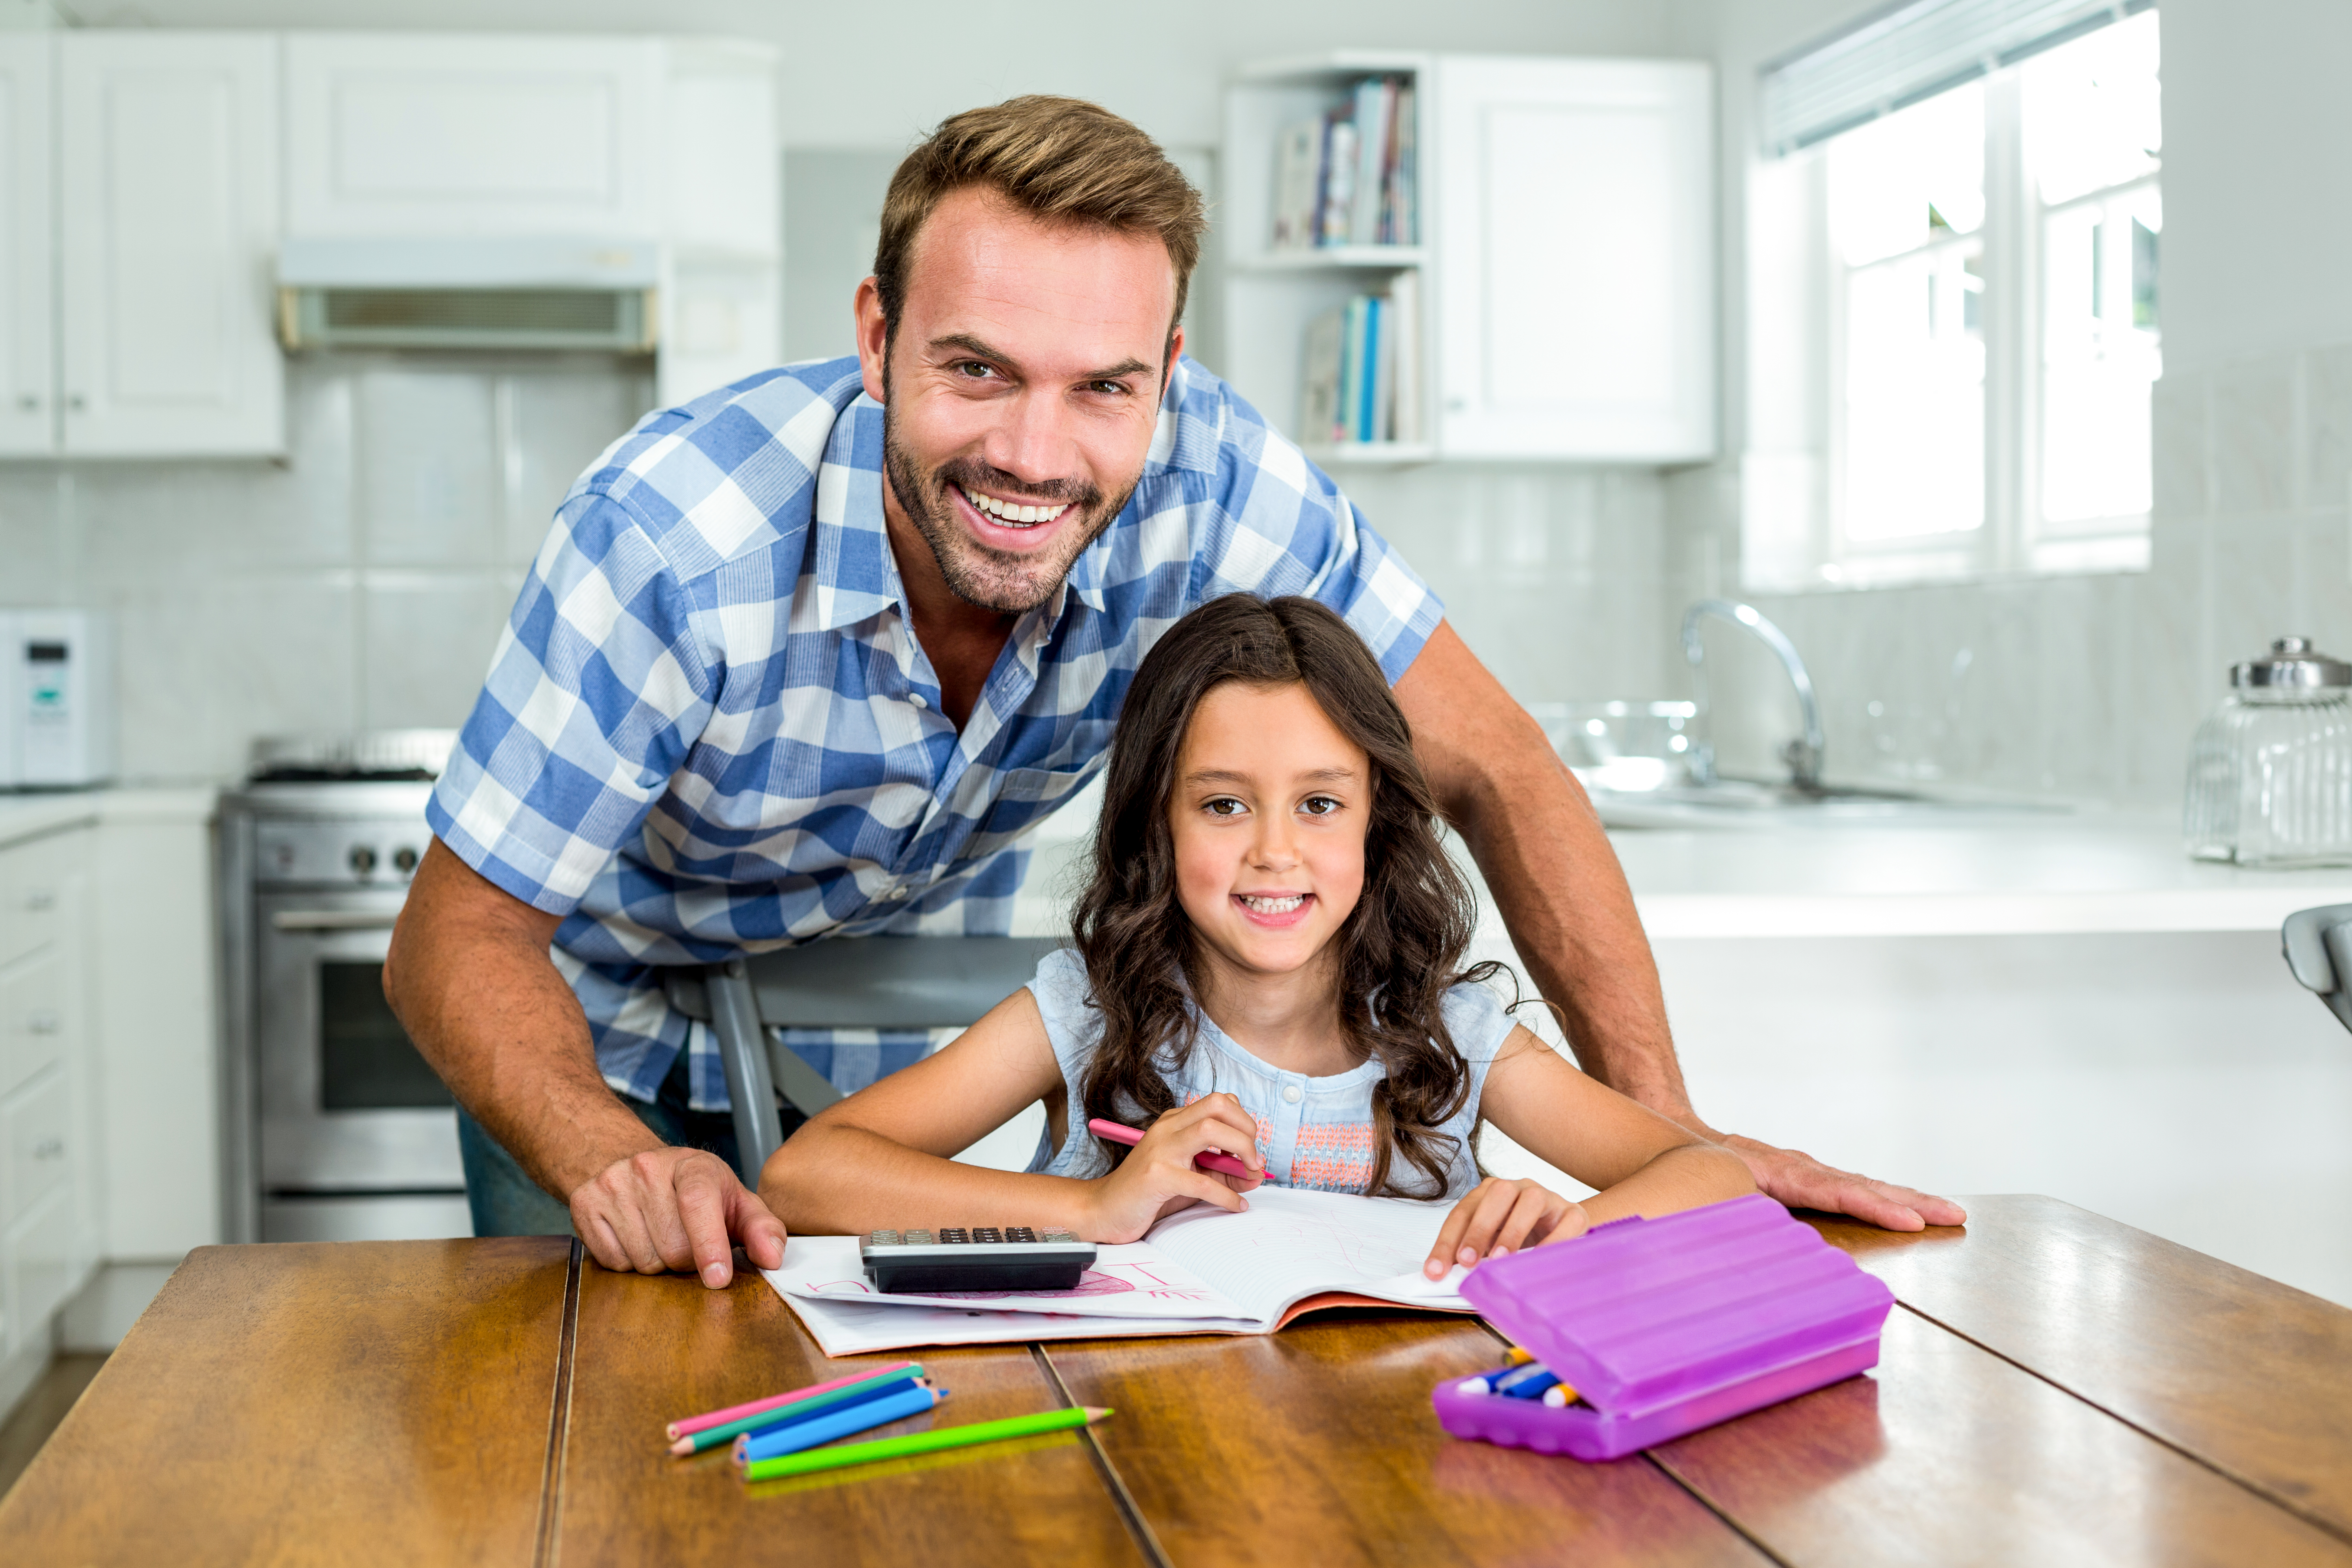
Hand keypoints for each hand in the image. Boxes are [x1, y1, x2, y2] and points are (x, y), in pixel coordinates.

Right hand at [569, 1146, 787, 1286]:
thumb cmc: (693, 1190)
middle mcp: (648, 1168)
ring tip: (661, 1236)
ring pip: (643, 1260)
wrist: (632, 1164)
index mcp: (693, 1164)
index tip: (718, 1278)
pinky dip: (628, 1262)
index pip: (698, 1203)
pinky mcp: (585, 1206)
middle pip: (674, 1247)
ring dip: (658, 1263)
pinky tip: (636, 1238)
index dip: (710, 1244)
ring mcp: (612, 1185)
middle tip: (688, 1242)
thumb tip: (773, 1258)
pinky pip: (613, 1263)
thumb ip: (761, 1228)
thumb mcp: (733, 1200)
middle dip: (687, 1260)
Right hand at [1083, 1093, 1265, 1241]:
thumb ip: (1223, 1174)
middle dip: (1246, 1129)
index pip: (1220, 1102)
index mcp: (1175, 1122)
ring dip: (1241, 1149)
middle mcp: (1167, 1129)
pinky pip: (1201, 1181)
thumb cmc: (1149, 1193)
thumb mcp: (1192, 1178)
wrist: (1103, 1210)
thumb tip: (1258, 1174)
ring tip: (1249, 1173)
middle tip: (1253, 1159)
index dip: (1244, 1122)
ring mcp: (1160, 1150)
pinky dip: (1226, 1195)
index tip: (1251, 1150)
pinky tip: (1235, 1206)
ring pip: (1209, 1129)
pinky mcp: (1156, 1176)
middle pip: (1217, 1105)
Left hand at [1423, 1176, 1583, 1278]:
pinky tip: (1538, 1262)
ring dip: (1512, 1231)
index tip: (1435, 1271)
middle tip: (1467, 1262)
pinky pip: (1566, 1222)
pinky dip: (1552, 1242)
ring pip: (1530, 1200)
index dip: (1447, 1241)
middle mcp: (1518, 1188)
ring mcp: (1548, 1197)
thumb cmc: (1523, 1240)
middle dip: (1478, 1229)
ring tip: (1500, 1260)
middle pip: (1496, 1194)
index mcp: (1491, 1193)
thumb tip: (1446, 1277)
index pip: (1463, 1212)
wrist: (1565, 1232)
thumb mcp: (1492, 1245)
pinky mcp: (1574, 1213)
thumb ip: (1473, 1255)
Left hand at [1717, 1133, 1966, 1230]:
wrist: (1688, 1140)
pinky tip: (1909, 1207)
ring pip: (1866, 1185)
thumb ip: (1743, 1207)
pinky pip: (1854, 1188)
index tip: (1910, 1221)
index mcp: (1785, 1174)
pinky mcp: (1811, 1177)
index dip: (1875, 1208)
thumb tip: (1764, 1227)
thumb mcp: (1718, 1189)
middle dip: (1912, 1201)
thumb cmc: (1702, 1170)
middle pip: (1865, 1186)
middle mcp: (1805, 1169)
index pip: (1839, 1193)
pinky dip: (1884, 1196)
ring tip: (1948, 1212)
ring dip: (1907, 1199)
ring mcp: (1811, 1171)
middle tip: (1954, 1215)